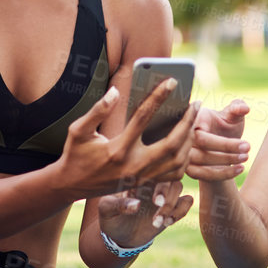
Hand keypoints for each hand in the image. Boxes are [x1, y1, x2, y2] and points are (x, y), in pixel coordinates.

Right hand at [56, 78, 201, 198]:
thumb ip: (97, 110)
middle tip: (195, 104)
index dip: (158, 97)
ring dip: (188, 140)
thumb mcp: (78, 130)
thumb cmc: (75, 154)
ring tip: (193, 120)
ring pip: (177, 161)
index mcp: (117, 149)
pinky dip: (184, 158)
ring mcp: (141, 178)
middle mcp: (133, 166)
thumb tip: (116, 92)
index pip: (142, 118)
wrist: (72, 185)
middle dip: (187, 122)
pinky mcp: (144, 184)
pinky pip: (174, 174)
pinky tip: (186, 142)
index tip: (172, 82)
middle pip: (171, 144)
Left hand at [96, 178, 193, 249]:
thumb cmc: (110, 218)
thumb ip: (117, 205)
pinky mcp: (173, 206)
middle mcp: (152, 180)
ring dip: (172, 205)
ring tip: (158, 222)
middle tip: (157, 206)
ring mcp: (164, 192)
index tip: (150, 198)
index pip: (151, 165)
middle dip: (166, 192)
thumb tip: (136, 205)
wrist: (120, 235)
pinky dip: (181, 210)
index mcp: (136, 175)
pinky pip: (187, 200)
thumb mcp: (105, 211)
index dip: (152, 179)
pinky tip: (167, 222)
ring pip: (178, 186)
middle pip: (167, 173)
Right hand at [188, 99, 249, 181]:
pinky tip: (239, 169)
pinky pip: (202, 174)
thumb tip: (244, 108)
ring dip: (225, 160)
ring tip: (245, 157)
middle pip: (201, 142)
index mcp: (192, 117)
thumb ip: (237, 108)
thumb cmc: (223, 125)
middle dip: (226, 147)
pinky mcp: (188, 168)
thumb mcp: (232, 115)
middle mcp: (182, 135)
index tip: (246, 143)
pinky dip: (222, 174)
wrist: (219, 144)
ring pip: (200, 159)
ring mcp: (182, 153)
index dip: (223, 140)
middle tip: (248, 147)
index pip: (203, 128)